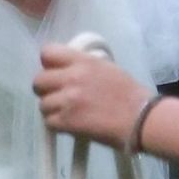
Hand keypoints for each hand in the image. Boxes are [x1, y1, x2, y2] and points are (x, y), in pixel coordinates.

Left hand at [32, 44, 147, 149]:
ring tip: (67, 113)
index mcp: (82, 62)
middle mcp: (71, 78)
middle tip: (57, 96)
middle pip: (38, 81)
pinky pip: (49, 122)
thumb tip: (65, 70)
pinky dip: (57, 125)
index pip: (47, 53)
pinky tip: (70, 124)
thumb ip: (83, 66)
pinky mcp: (67, 122)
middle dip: (45, 89)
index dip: (48, 64)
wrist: (140, 119)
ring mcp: (67, 101)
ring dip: (52, 109)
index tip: (54, 72)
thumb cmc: (129, 94)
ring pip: (42, 104)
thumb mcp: (106, 68)